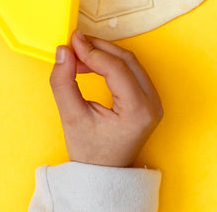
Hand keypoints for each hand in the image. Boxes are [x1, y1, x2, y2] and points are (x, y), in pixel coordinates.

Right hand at [49, 31, 162, 166]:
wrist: (104, 175)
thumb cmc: (90, 153)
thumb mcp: (72, 118)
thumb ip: (63, 82)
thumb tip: (63, 51)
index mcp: (138, 111)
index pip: (115, 68)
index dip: (92, 51)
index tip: (72, 41)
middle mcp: (152, 104)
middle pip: (126, 60)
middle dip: (98, 48)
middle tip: (75, 44)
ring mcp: (153, 101)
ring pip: (129, 62)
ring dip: (104, 54)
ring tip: (79, 55)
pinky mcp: (148, 98)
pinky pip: (130, 70)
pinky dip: (110, 63)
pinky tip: (91, 64)